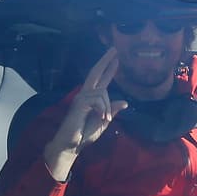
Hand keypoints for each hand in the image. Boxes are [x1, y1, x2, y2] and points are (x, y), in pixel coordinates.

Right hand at [43, 48, 126, 180]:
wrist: (71, 145)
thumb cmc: (85, 135)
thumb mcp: (104, 123)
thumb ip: (112, 111)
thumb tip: (125, 101)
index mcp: (91, 99)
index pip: (101, 80)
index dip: (109, 69)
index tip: (116, 58)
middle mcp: (85, 94)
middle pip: (95, 73)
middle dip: (105, 61)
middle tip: (114, 50)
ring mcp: (81, 98)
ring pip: (101, 92)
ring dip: (107, 107)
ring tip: (104, 120)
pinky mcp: (79, 104)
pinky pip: (97, 100)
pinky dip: (103, 110)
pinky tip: (101, 118)